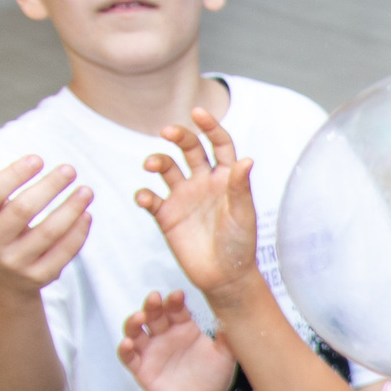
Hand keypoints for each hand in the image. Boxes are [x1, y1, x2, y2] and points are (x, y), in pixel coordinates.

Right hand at [0, 146, 92, 295]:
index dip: (14, 174)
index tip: (37, 159)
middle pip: (22, 210)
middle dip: (49, 187)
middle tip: (69, 169)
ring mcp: (14, 263)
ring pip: (49, 232)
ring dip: (71, 208)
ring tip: (86, 190)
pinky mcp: (37, 277)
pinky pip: (63, 253)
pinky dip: (78, 232)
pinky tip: (86, 214)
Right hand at [118, 290, 236, 390]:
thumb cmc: (215, 377)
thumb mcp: (225, 355)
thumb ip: (227, 337)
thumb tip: (233, 316)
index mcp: (184, 327)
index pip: (175, 309)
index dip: (175, 301)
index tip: (178, 295)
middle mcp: (165, 335)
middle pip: (154, 315)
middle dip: (153, 306)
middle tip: (155, 298)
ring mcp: (151, 351)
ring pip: (136, 331)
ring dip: (134, 323)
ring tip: (139, 317)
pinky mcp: (142, 369)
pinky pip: (128, 357)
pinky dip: (124, 349)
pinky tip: (127, 343)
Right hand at [135, 108, 261, 306]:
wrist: (225, 277)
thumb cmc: (240, 245)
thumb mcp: (243, 214)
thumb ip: (240, 187)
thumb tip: (247, 159)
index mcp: (226, 178)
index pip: (219, 144)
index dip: (210, 127)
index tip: (198, 113)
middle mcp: (203, 182)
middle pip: (189, 149)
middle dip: (178, 136)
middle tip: (167, 132)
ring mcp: (183, 196)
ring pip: (166, 168)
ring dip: (157, 161)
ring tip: (152, 165)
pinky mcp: (167, 215)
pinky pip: (151, 198)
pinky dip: (144, 195)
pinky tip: (145, 198)